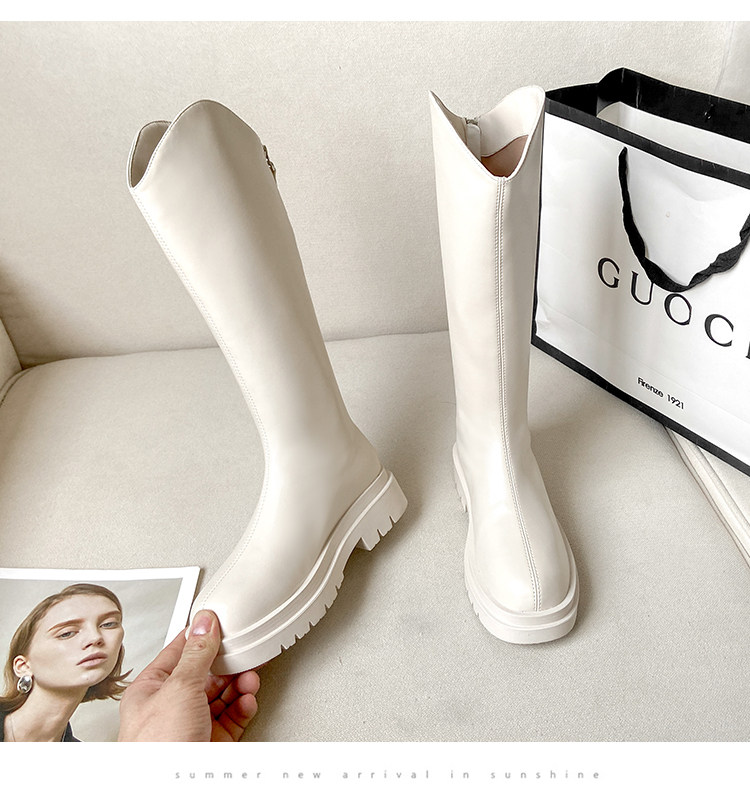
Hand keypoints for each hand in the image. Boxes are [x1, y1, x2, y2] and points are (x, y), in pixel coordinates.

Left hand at [118, 610, 259, 740]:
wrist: (170, 792)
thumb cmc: (156, 750)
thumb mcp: (179, 688)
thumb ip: (196, 654)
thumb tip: (204, 624)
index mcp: (151, 690)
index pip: (179, 652)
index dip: (200, 635)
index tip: (219, 622)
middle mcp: (170, 707)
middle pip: (205, 674)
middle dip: (227, 663)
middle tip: (244, 650)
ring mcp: (192, 726)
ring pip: (222, 695)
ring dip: (239, 683)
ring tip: (249, 676)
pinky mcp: (212, 743)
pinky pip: (232, 717)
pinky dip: (243, 705)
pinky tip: (247, 699)